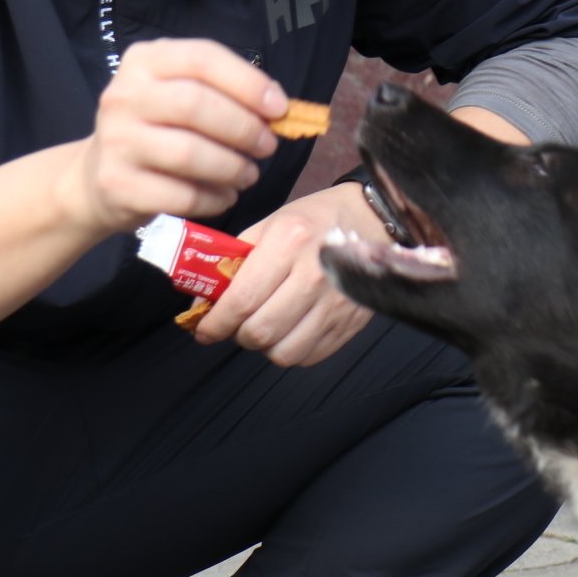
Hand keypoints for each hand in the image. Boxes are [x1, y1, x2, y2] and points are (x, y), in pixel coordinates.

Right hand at [64, 38, 288, 235]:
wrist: (96, 176)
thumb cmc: (155, 129)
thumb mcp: (179, 95)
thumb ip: (223, 93)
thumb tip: (279, 109)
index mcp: (145, 61)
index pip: (202, 58)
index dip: (247, 83)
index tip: (279, 108)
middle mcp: (123, 95)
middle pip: (196, 105)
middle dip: (244, 128)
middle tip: (267, 146)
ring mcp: (116, 141)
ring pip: (189, 153)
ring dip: (232, 168)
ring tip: (249, 175)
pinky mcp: (117, 185)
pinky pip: (180, 195)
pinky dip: (214, 199)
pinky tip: (224, 196)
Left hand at [186, 182, 383, 366]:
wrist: (373, 220)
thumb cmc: (315, 220)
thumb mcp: (271, 224)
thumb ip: (236, 260)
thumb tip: (205, 300)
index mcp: (289, 241)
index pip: (242, 300)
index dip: (216, 323)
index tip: (205, 329)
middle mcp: (315, 274)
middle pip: (261, 331)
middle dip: (237, 335)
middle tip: (234, 326)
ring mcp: (337, 302)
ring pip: (284, 353)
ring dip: (265, 346)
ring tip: (264, 327)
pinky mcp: (351, 322)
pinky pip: (309, 356)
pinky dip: (291, 350)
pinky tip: (290, 330)